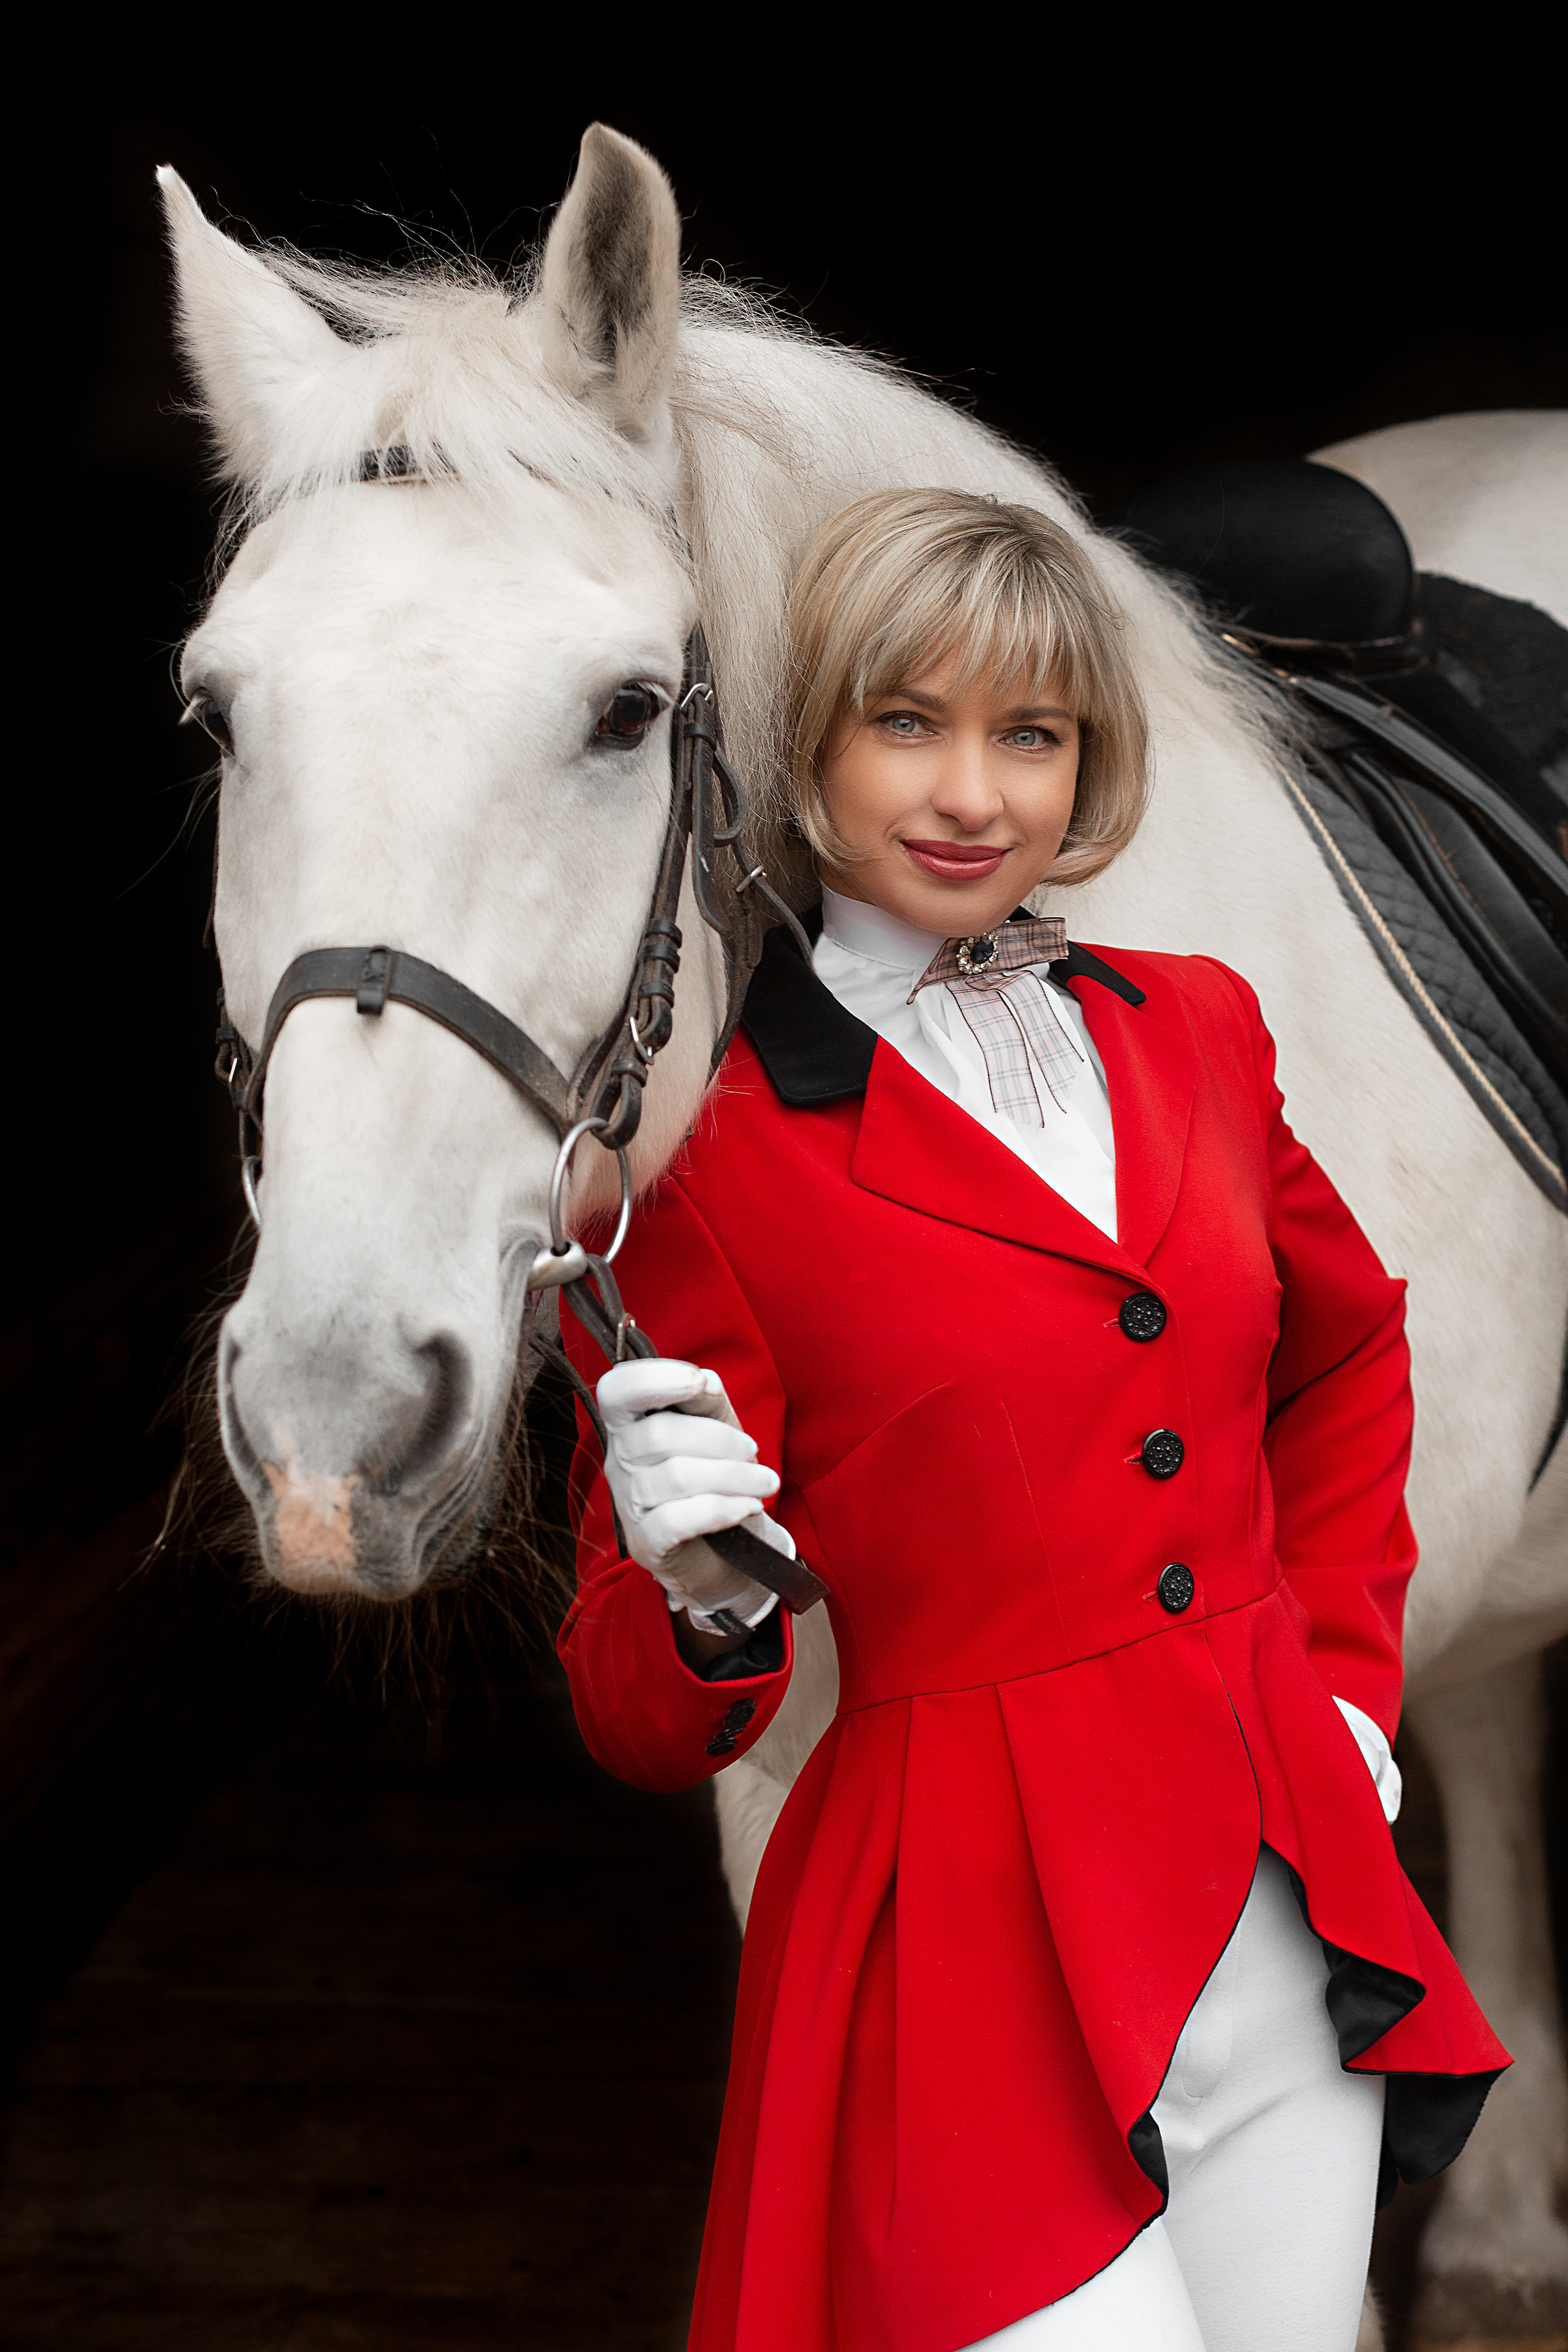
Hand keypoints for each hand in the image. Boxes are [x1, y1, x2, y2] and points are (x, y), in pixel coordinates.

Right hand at [597, 1358, 793, 1622]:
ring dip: (734, 1476)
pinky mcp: (646, 1544)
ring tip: (766, 1483)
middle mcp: (620, 1462)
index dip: (652, 1378)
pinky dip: (721, 1509)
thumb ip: (707, 1400)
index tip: (699, 1383)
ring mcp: (628, 1506)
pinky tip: (749, 1507)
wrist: (727, 1554)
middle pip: (658, 1434)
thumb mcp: (717, 1429)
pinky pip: (677, 1520)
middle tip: (755, 1451)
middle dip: (719, 1439)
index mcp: (630, 1426)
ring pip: (675, 1477)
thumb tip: (704, 1381)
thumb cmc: (716, 1480)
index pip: (617, 1391)